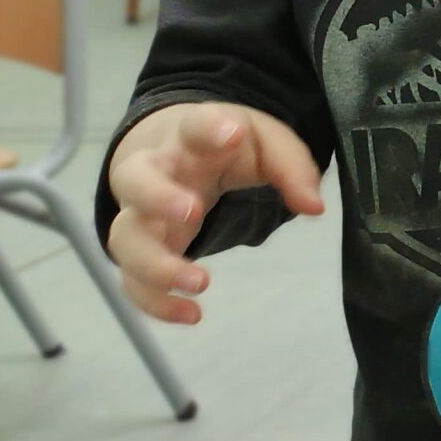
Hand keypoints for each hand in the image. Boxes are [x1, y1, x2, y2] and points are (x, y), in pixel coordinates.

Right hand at [105, 102, 324, 323]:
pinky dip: (155, 302)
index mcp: (190, 136)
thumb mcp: (266, 143)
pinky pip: (132, 280)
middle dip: (158, 197)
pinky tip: (192, 315)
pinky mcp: (141, 248)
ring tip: (201, 282)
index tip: (231, 133)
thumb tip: (314, 208)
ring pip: (126, 238)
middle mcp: (155, 172)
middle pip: (135, 181)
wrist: (174, 149)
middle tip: (191, 211)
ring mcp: (140, 213)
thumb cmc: (224, 146)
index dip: (209, 127)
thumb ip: (292, 168)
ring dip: (157, 264)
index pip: (195, 125)